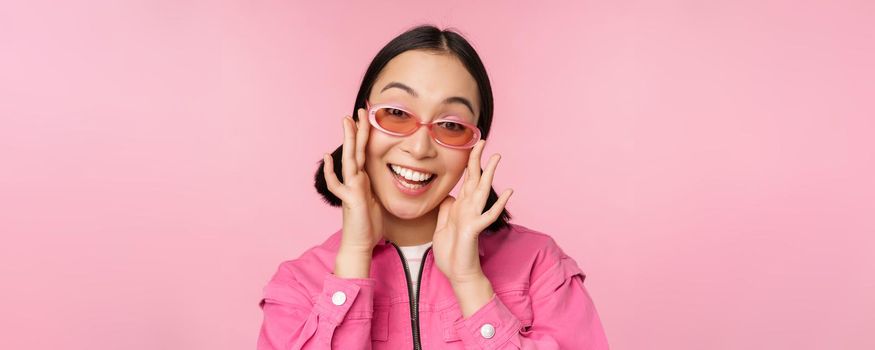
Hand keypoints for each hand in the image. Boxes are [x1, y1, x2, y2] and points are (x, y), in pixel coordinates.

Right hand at [323, 108, 383, 276]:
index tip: (368, 118)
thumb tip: (379, 176)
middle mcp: (355, 180)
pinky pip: (337, 183)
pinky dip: (330, 171)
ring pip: (349, 160)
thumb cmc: (369, 224)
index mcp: (363, 179)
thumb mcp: (377, 199)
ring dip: (348, 140)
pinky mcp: (350, 198)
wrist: (360, 243)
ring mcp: (350, 188)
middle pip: (357, 150)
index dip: (366, 135)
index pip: (365, 151)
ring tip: (346, 122)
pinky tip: (327, 157)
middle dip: (357, 130)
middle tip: (357, 110)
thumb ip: (374, 186)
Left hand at [432, 140, 512, 284]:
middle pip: (475, 179)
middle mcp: (469, 209)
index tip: (472, 145)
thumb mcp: (443, 227)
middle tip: (483, 140)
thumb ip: (447, 210)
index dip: (469, 163)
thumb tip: (450, 196)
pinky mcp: (474, 229)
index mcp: (461, 207)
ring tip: (497, 158)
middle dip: (478, 159)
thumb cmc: (451, 253)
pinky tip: (509, 192)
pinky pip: (488, 215)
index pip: (467, 180)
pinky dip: (498, 204)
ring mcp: (473, 218)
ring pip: (482, 192)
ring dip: (490, 174)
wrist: (457, 274)